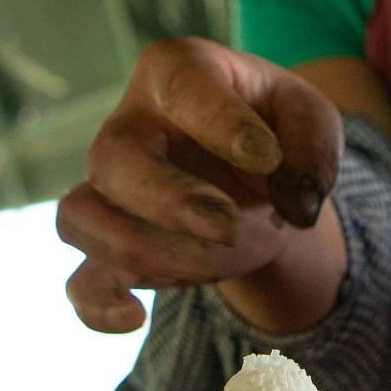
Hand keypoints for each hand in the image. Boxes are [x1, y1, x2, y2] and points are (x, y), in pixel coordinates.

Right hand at [57, 39, 343, 333]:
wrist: (256, 177)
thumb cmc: (276, 130)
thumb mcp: (310, 119)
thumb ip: (312, 147)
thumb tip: (295, 205)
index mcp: (178, 72)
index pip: (182, 87)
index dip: (220, 124)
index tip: (265, 158)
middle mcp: (129, 125)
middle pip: (111, 159)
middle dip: (167, 200)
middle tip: (226, 226)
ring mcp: (110, 188)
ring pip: (79, 217)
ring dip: (136, 250)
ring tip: (209, 264)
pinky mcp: (113, 246)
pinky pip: (81, 281)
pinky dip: (97, 306)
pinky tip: (135, 318)